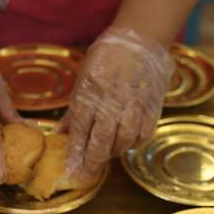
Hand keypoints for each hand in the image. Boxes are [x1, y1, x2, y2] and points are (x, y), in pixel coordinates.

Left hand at [59, 27, 173, 181]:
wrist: (141, 40)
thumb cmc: (106, 59)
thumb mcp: (84, 79)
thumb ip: (74, 111)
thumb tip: (60, 136)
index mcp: (91, 89)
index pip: (80, 127)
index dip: (75, 151)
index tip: (71, 169)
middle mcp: (113, 98)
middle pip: (102, 138)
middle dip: (93, 160)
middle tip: (86, 173)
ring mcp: (135, 103)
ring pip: (124, 140)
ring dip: (113, 152)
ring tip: (105, 154)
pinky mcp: (153, 107)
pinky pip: (143, 135)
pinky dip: (133, 144)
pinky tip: (125, 143)